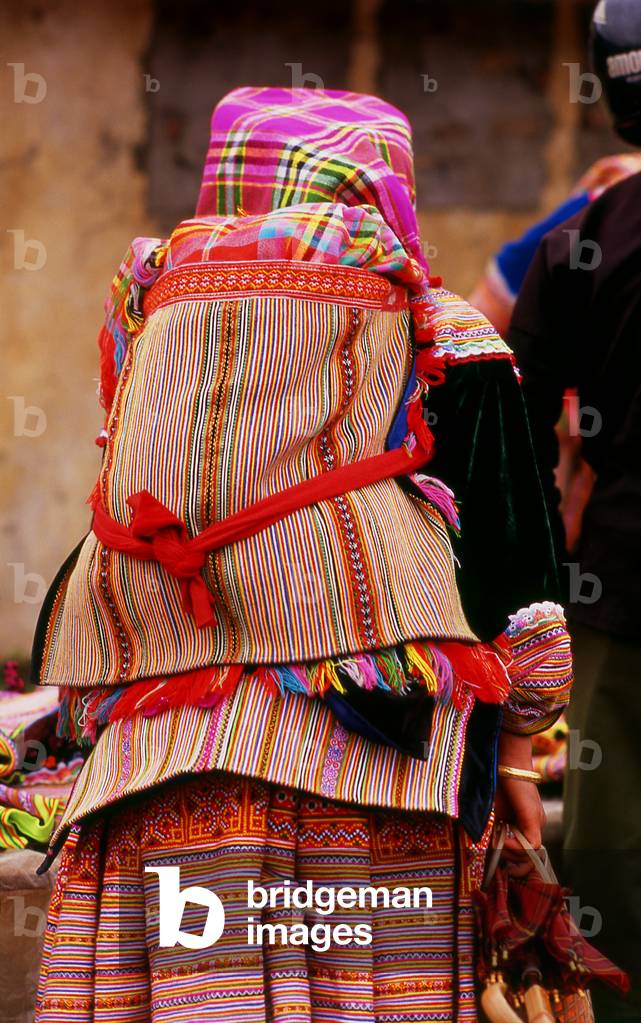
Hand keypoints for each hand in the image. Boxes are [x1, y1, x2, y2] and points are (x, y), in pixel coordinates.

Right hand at [494, 730, 545, 875]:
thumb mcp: (494, 810)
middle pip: (525, 853)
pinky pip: (531, 844)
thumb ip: (495, 829)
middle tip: (494, 846)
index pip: (521, 849)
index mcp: (524, 821)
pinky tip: (504, 839)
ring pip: (528, 851)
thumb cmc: (496, 782)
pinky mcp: (535, 819)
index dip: (508, 855)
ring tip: (498, 841)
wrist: (505, 761)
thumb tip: (492, 847)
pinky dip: (516, 846)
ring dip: (511, 851)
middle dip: (508, 855)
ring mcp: (537, 821)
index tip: (494, 850)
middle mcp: (535, 823)